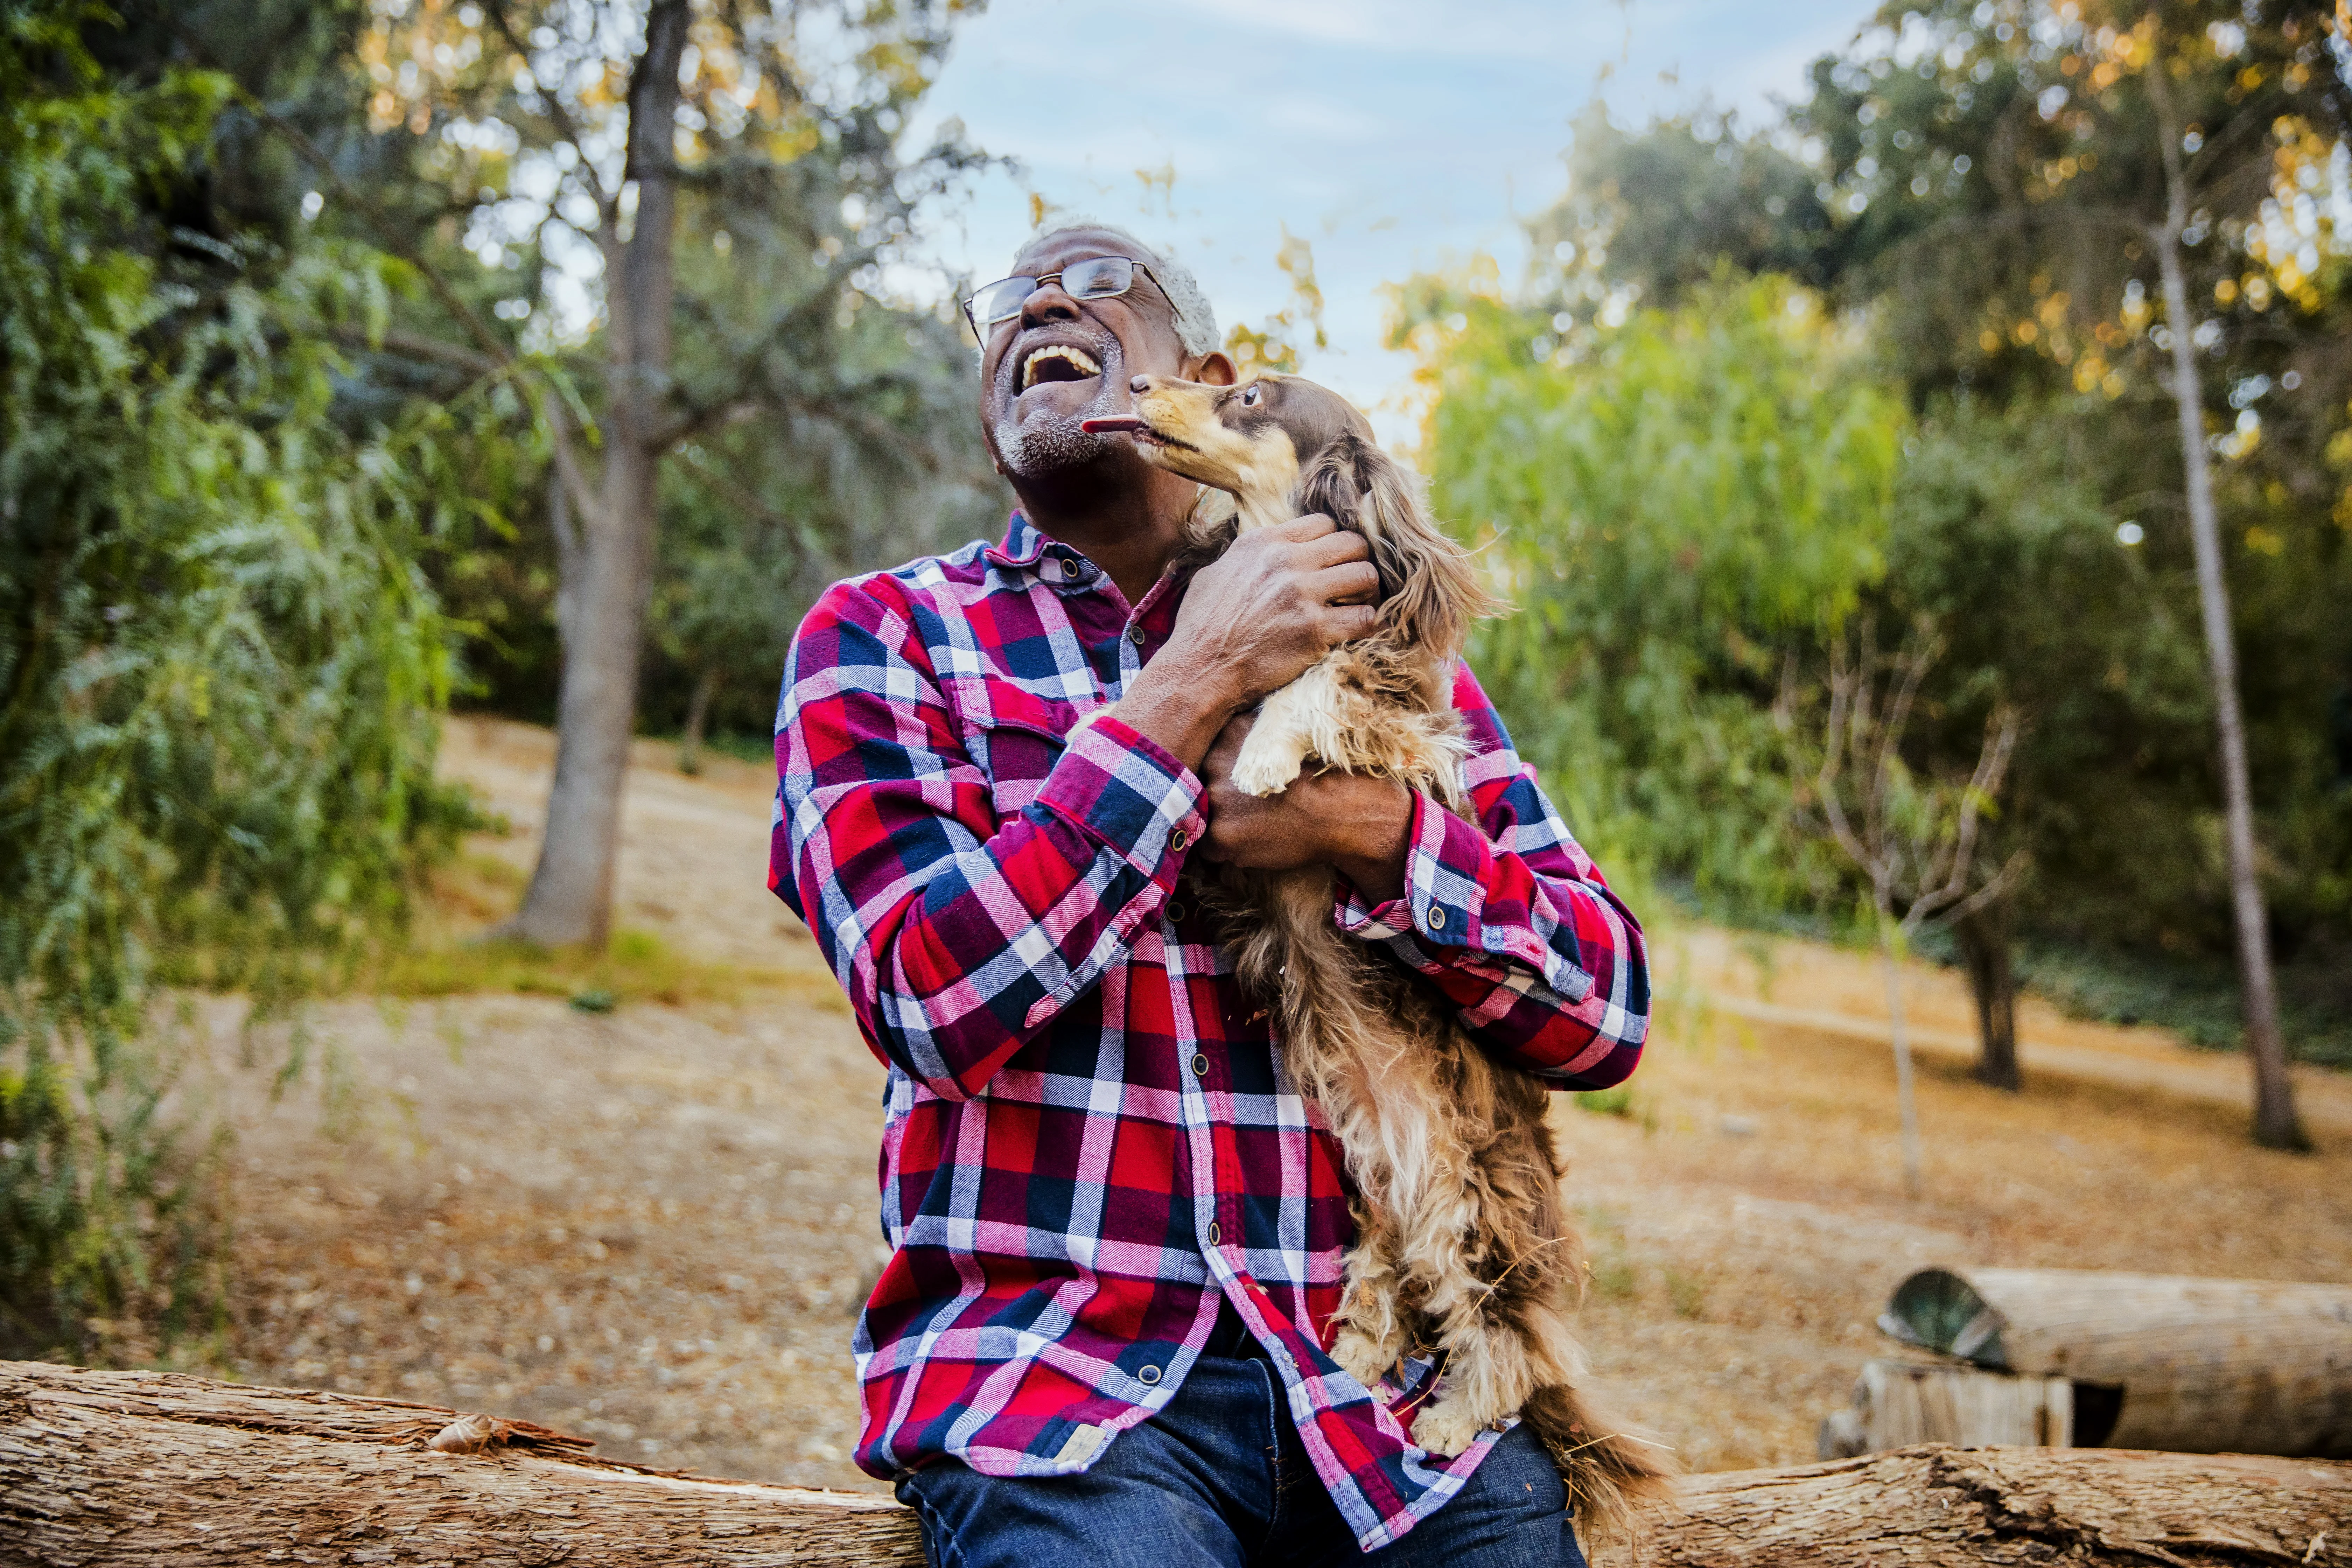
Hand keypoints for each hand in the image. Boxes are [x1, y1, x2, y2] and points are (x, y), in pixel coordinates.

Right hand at [1115, 515, 1377, 768]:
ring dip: (1366, 591)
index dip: (1331, 541)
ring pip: (1365, 575)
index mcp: (1264, 542)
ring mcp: (1303, 594)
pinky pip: (1365, 617)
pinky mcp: (1316, 629)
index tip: (1330, 560)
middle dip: (1356, 561)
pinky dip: (1367, 623)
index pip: (1323, 523)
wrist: (1199, 670)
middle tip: (1351, 582)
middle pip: (1352, 543)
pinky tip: (1356, 629)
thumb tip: (1258, 554)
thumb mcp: (1214, 573)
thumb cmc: (1201, 626)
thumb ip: (1244, 557)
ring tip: (1356, 604)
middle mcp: (1286, 561)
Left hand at [1201, 713, 1410, 901]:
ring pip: (1203, 816)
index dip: (1217, 771)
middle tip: (1243, 807)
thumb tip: (1239, 726)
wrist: (1340, 811)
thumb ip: (1256, 735)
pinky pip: (1207, 849)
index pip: (1207, 752)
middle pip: (1202, 783)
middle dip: (1219, 797)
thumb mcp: (1285, 739)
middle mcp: (1216, 764)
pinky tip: (1247, 846)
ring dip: (1221, 823)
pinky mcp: (1222, 835)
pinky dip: (1224, 850)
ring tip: (1249, 828)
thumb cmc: (1322, 776)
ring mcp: (1217, 800)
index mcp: (1231, 736)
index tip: (1232, 783)